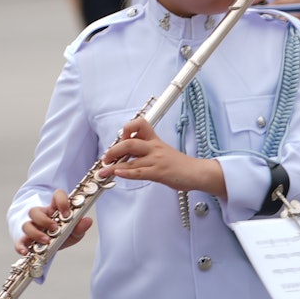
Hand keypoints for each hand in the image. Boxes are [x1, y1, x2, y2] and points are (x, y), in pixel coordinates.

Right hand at [16, 187, 92, 255]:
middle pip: (35, 210)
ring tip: (47, 241)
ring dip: (35, 233)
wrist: (54, 246)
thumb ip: (80, 227)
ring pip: (26, 224)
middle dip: (44, 220)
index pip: (56, 196)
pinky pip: (19, 241)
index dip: (61, 201)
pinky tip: (27, 252)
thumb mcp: (75, 231)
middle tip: (54, 228)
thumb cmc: (65, 234)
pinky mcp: (26, 240)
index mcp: (55, 209)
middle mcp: (42, 216)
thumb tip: (87, 221)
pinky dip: (21, 247)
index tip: (66, 213)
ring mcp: (33, 227)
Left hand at [98, 117, 225, 197]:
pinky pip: (140, 172)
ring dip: (113, 166)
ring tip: (103, 171)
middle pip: (129, 143)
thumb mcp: (162, 152)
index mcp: (155, 141)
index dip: (126, 129)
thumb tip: (127, 155)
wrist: (197, 172)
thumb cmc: (180, 165)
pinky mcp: (159, 172)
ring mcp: (157, 160)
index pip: (139, 124)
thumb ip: (146, 151)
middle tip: (106, 158)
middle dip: (113, 150)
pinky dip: (126, 173)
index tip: (119, 139)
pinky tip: (117, 174)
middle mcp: (154, 148)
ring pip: (131, 159)